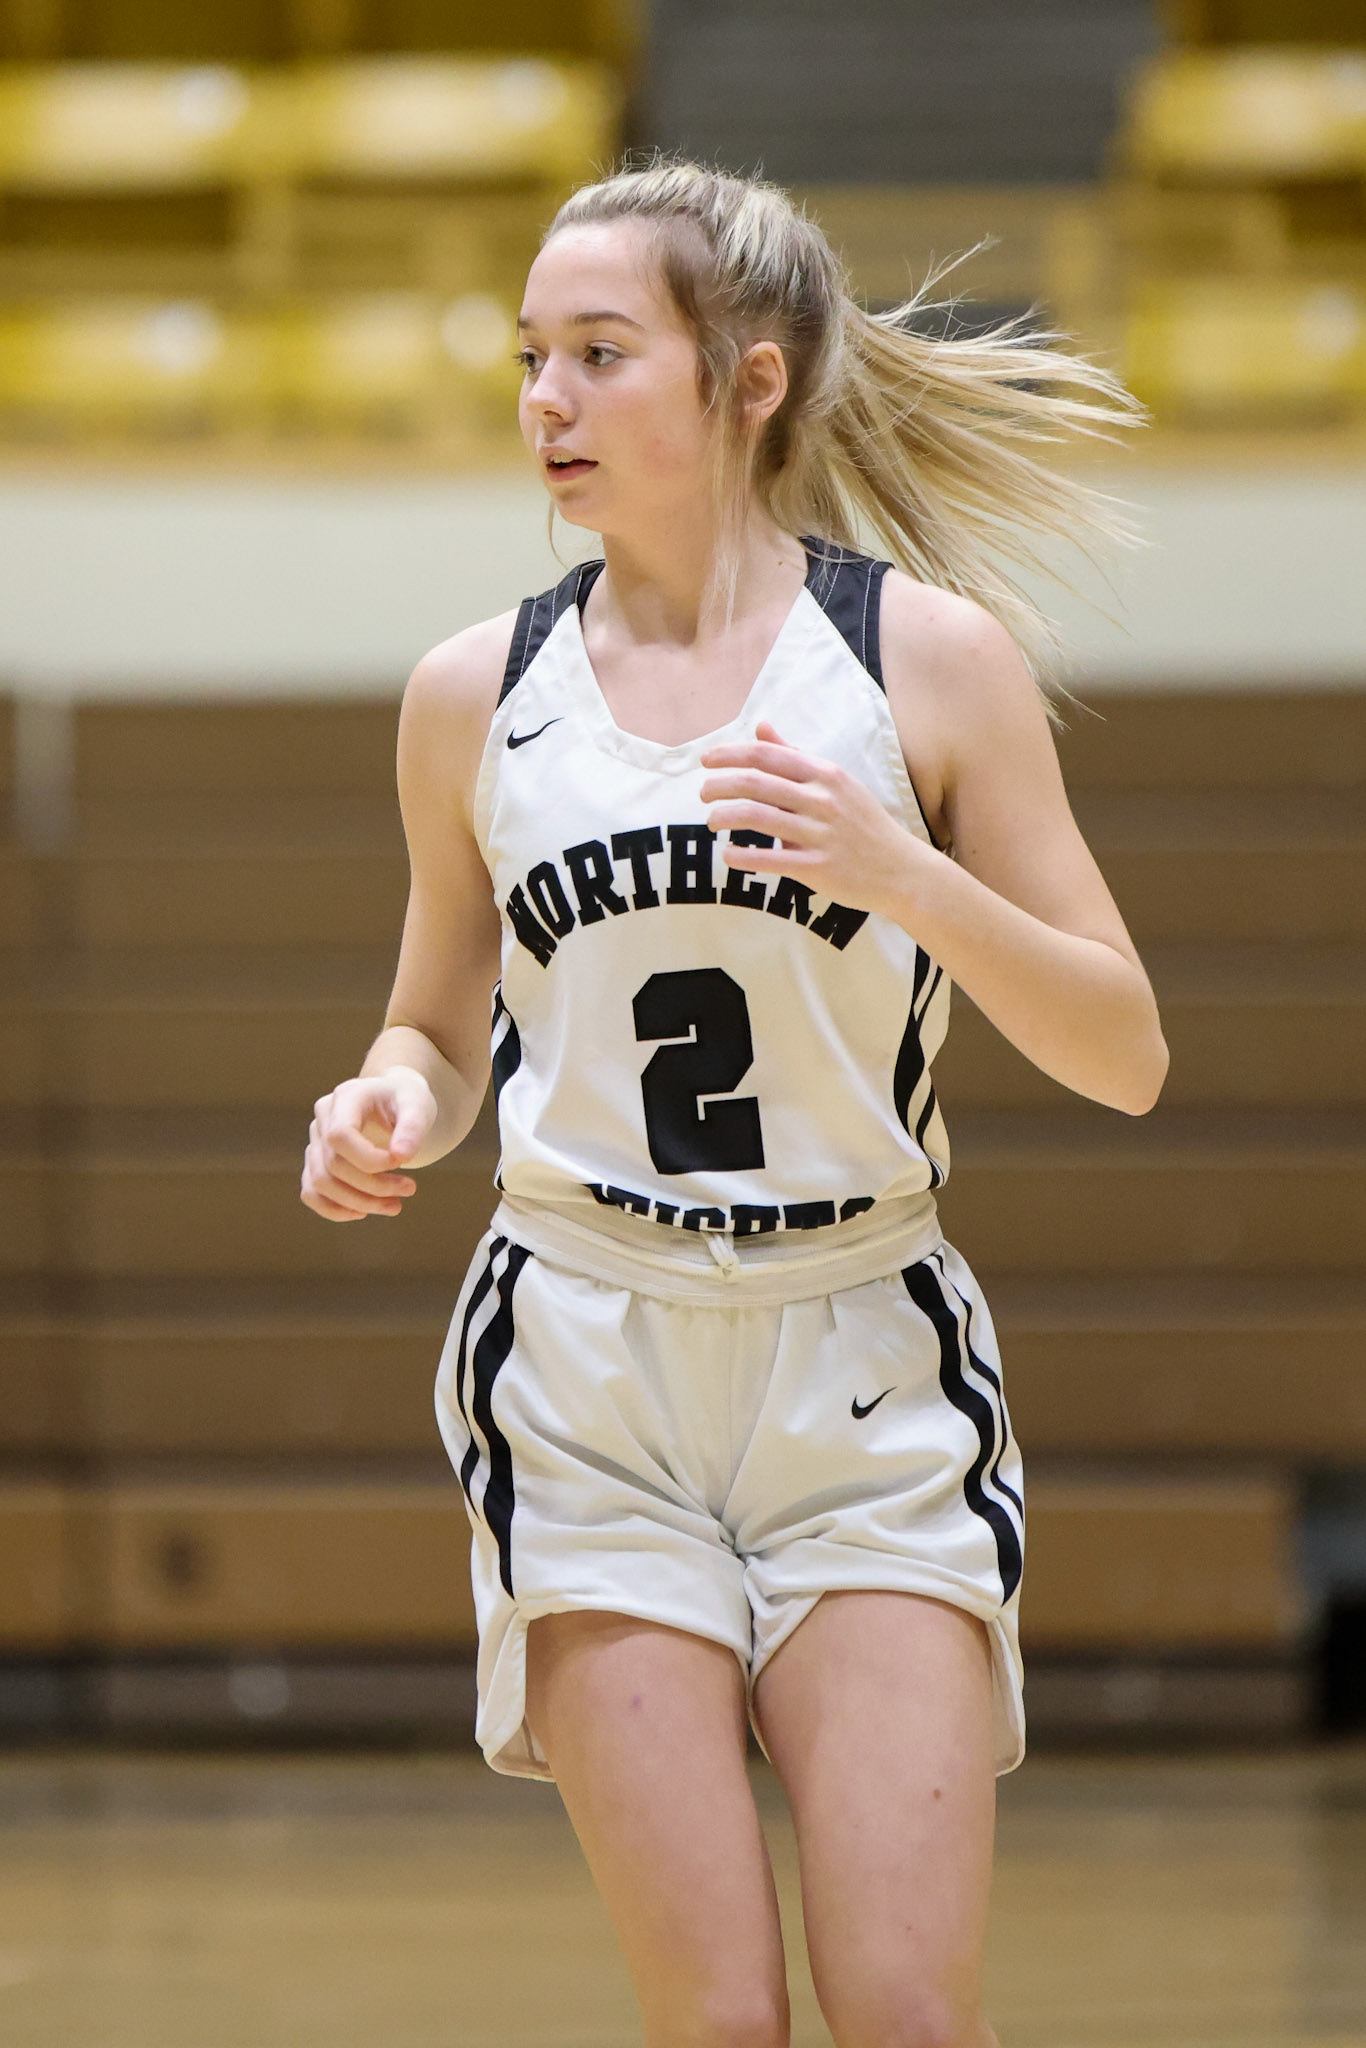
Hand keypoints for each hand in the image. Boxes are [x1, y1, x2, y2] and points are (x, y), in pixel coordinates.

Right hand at [300, 1065, 436, 1222]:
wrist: (394, 1102)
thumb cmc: (406, 1101)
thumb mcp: (418, 1105)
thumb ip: (412, 1128)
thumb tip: (402, 1157)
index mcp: (346, 1097)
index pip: (339, 1135)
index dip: (368, 1158)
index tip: (402, 1162)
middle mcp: (323, 1118)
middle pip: (333, 1164)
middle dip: (373, 1186)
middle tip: (410, 1189)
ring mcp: (315, 1141)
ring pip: (320, 1182)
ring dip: (358, 1203)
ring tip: (394, 1206)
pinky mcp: (316, 1162)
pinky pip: (312, 1193)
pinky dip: (335, 1210)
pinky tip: (365, 1212)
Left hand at [700, 720, 927, 917]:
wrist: (902, 870)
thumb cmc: (864, 824)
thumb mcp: (836, 782)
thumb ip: (795, 756)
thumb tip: (761, 727)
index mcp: (826, 774)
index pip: (767, 756)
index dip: (730, 755)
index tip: (707, 760)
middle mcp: (822, 800)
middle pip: (755, 783)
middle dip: (719, 785)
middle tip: (702, 794)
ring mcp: (820, 834)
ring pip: (757, 818)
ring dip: (724, 816)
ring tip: (711, 820)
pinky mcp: (818, 868)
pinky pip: (770, 860)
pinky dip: (742, 856)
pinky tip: (728, 854)